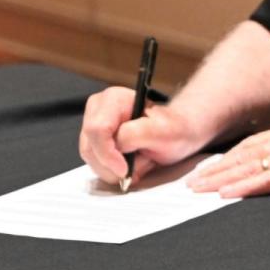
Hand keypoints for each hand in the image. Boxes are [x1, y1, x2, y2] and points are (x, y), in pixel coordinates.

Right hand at [78, 86, 204, 186]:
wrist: (178, 132)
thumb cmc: (174, 128)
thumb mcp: (163, 131)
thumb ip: (134, 134)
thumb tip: (115, 145)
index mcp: (114, 99)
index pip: (96, 130)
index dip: (107, 154)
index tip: (124, 169)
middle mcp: (99, 109)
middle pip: (90, 147)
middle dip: (113, 164)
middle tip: (141, 163)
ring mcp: (94, 125)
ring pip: (91, 158)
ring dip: (115, 168)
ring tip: (141, 160)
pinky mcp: (95, 141)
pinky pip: (95, 163)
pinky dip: (113, 170)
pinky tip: (132, 164)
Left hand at [184, 119, 269, 197]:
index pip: (254, 143)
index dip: (227, 157)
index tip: (207, 169)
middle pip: (247, 152)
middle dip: (217, 168)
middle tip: (191, 182)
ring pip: (253, 165)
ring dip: (223, 178)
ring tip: (200, 190)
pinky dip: (248, 186)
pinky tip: (230, 193)